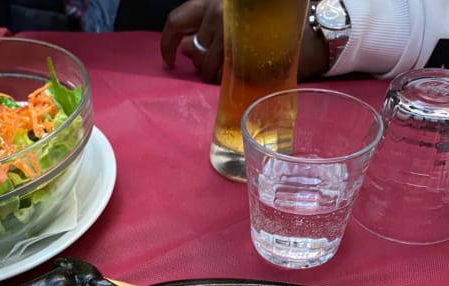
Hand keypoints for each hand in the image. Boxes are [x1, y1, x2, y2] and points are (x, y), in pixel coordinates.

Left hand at [161, 0, 329, 83]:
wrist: (313, 31)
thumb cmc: (273, 27)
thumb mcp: (236, 23)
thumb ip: (208, 32)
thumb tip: (186, 49)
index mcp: (216, 1)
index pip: (178, 20)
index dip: (167, 43)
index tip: (169, 59)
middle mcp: (220, 9)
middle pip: (195, 48)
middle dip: (202, 65)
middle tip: (219, 69)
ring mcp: (233, 31)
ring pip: (207, 66)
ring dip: (215, 76)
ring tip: (235, 72)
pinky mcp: (245, 55)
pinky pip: (223, 77)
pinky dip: (228, 83)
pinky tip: (240, 79)